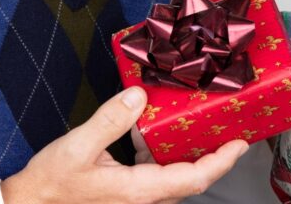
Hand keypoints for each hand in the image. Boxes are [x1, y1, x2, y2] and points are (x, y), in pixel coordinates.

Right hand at [1, 87, 248, 203]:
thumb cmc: (51, 184)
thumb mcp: (77, 146)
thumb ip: (110, 120)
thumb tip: (139, 97)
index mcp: (137, 190)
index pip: (193, 177)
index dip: (221, 161)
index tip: (239, 143)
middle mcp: (143, 199)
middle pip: (192, 180)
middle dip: (215, 157)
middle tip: (231, 130)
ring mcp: (137, 199)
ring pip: (176, 179)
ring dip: (191, 155)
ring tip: (202, 126)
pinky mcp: (128, 194)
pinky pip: (158, 176)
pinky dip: (164, 155)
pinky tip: (154, 134)